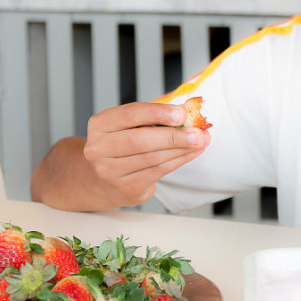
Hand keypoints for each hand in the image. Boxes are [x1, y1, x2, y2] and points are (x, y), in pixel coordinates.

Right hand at [84, 102, 210, 206]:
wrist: (104, 179)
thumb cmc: (123, 144)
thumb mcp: (129, 125)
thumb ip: (151, 118)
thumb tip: (186, 115)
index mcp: (100, 125)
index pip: (129, 114)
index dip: (157, 113)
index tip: (181, 113)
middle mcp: (99, 148)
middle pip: (140, 140)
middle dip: (173, 136)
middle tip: (197, 133)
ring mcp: (110, 171)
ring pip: (152, 158)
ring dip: (181, 149)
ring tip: (201, 141)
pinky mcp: (126, 187)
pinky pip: (157, 172)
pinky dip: (178, 161)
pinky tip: (191, 153)